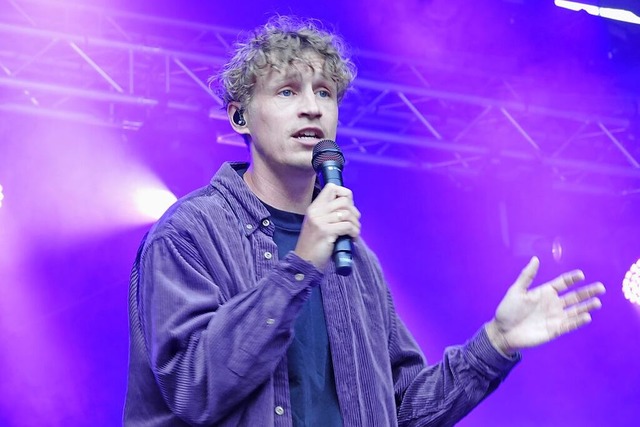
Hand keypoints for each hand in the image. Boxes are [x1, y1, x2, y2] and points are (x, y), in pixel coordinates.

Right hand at [294, 183, 360, 270]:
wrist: (304, 262)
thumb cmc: (314, 245)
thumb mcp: (318, 224)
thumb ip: (329, 214)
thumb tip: (349, 207)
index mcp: (314, 207)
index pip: (331, 188)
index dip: (344, 193)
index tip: (348, 206)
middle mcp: (316, 211)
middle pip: (343, 200)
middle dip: (354, 211)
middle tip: (354, 222)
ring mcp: (320, 221)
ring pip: (347, 213)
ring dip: (355, 223)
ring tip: (354, 231)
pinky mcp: (326, 232)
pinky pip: (347, 226)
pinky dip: (354, 232)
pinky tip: (352, 237)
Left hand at [486, 256, 604, 355]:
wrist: (503, 332)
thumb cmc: (508, 310)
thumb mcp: (516, 290)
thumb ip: (527, 276)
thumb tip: (535, 259)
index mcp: (545, 292)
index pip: (562, 283)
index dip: (572, 279)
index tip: (581, 275)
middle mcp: (553, 303)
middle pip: (574, 296)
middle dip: (587, 292)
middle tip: (601, 287)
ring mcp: (555, 317)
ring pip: (575, 310)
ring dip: (586, 306)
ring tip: (597, 302)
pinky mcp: (555, 330)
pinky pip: (570, 325)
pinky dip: (578, 321)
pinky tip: (587, 317)